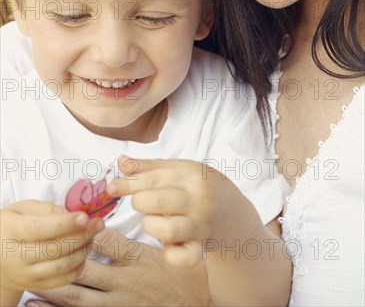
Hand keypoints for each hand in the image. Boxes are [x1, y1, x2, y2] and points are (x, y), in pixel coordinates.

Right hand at [1, 200, 103, 297]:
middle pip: (54, 249)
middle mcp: (17, 257)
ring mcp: (26, 275)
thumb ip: (46, 209)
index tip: (85, 216)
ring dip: (83, 250)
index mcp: (12, 232)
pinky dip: (79, 266)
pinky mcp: (37, 286)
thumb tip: (72, 213)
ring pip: (62, 267)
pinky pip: (63, 280)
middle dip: (81, 235)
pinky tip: (84, 251)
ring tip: (93, 236)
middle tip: (98, 223)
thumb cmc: (13, 226)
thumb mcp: (22, 209)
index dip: (64, 224)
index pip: (39, 229)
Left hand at [25, 228, 212, 305]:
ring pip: (78, 295)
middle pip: (84, 266)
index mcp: (137, 256)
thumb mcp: (159, 248)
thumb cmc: (178, 271)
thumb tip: (106, 223)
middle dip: (61, 257)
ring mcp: (119, 301)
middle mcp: (124, 279)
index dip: (81, 232)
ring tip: (33, 279)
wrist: (197, 302)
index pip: (103, 240)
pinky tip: (41, 305)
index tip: (65, 224)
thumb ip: (134, 236)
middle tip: (39, 250)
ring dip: (54, 287)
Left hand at [106, 155, 243, 266]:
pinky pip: (180, 258)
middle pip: (154, 202)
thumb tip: (121, 161)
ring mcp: (201, 225)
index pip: (151, 179)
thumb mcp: (180, 168)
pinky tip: (168, 242)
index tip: (111, 187)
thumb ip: (150, 166)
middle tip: (142, 201)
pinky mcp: (202, 248)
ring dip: (151, 225)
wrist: (234, 211)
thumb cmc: (200, 186)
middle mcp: (198, 200)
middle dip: (138, 202)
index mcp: (192, 175)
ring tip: (155, 220)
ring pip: (164, 230)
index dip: (127, 183)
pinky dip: (169, 253)